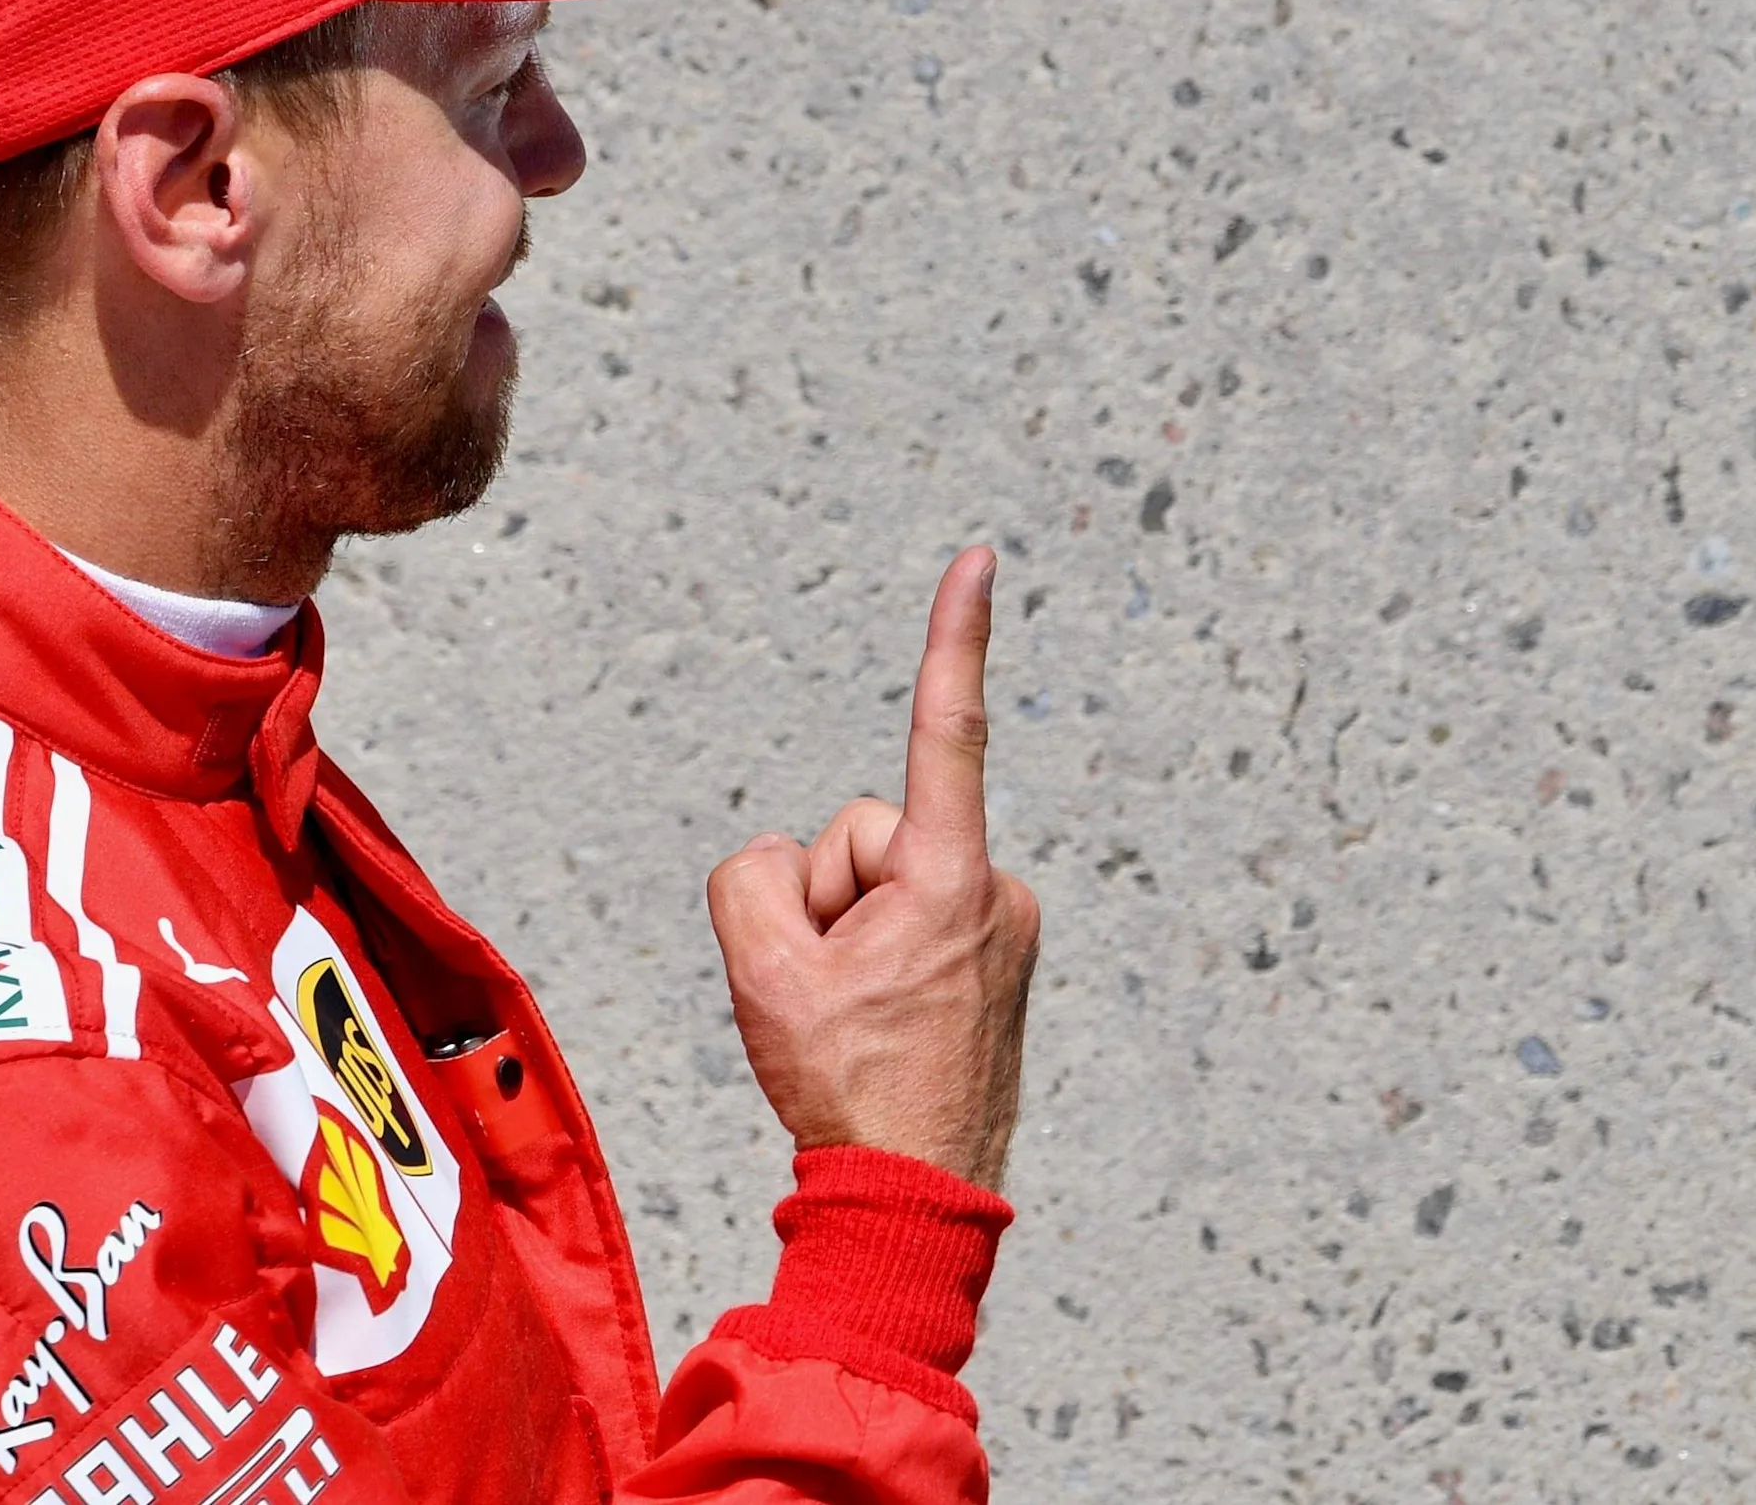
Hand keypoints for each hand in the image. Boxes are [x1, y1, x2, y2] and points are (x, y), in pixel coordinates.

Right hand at [707, 548, 1043, 1189]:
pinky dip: (882, 957)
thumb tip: (796, 873)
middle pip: (860, 838)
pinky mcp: (997, 956)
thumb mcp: (761, 970)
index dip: (954, 636)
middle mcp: (995, 890)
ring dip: (853, 936)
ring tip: (863, 1018)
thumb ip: (753, 878)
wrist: (911, 1197)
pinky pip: (908, 921)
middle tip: (835, 994)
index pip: (944, 730)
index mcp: (950, 879)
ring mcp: (1002, 927)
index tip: (979, 557)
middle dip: (830, 901)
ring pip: (880, 883)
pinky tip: (885, 1026)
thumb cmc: (846, 1087)